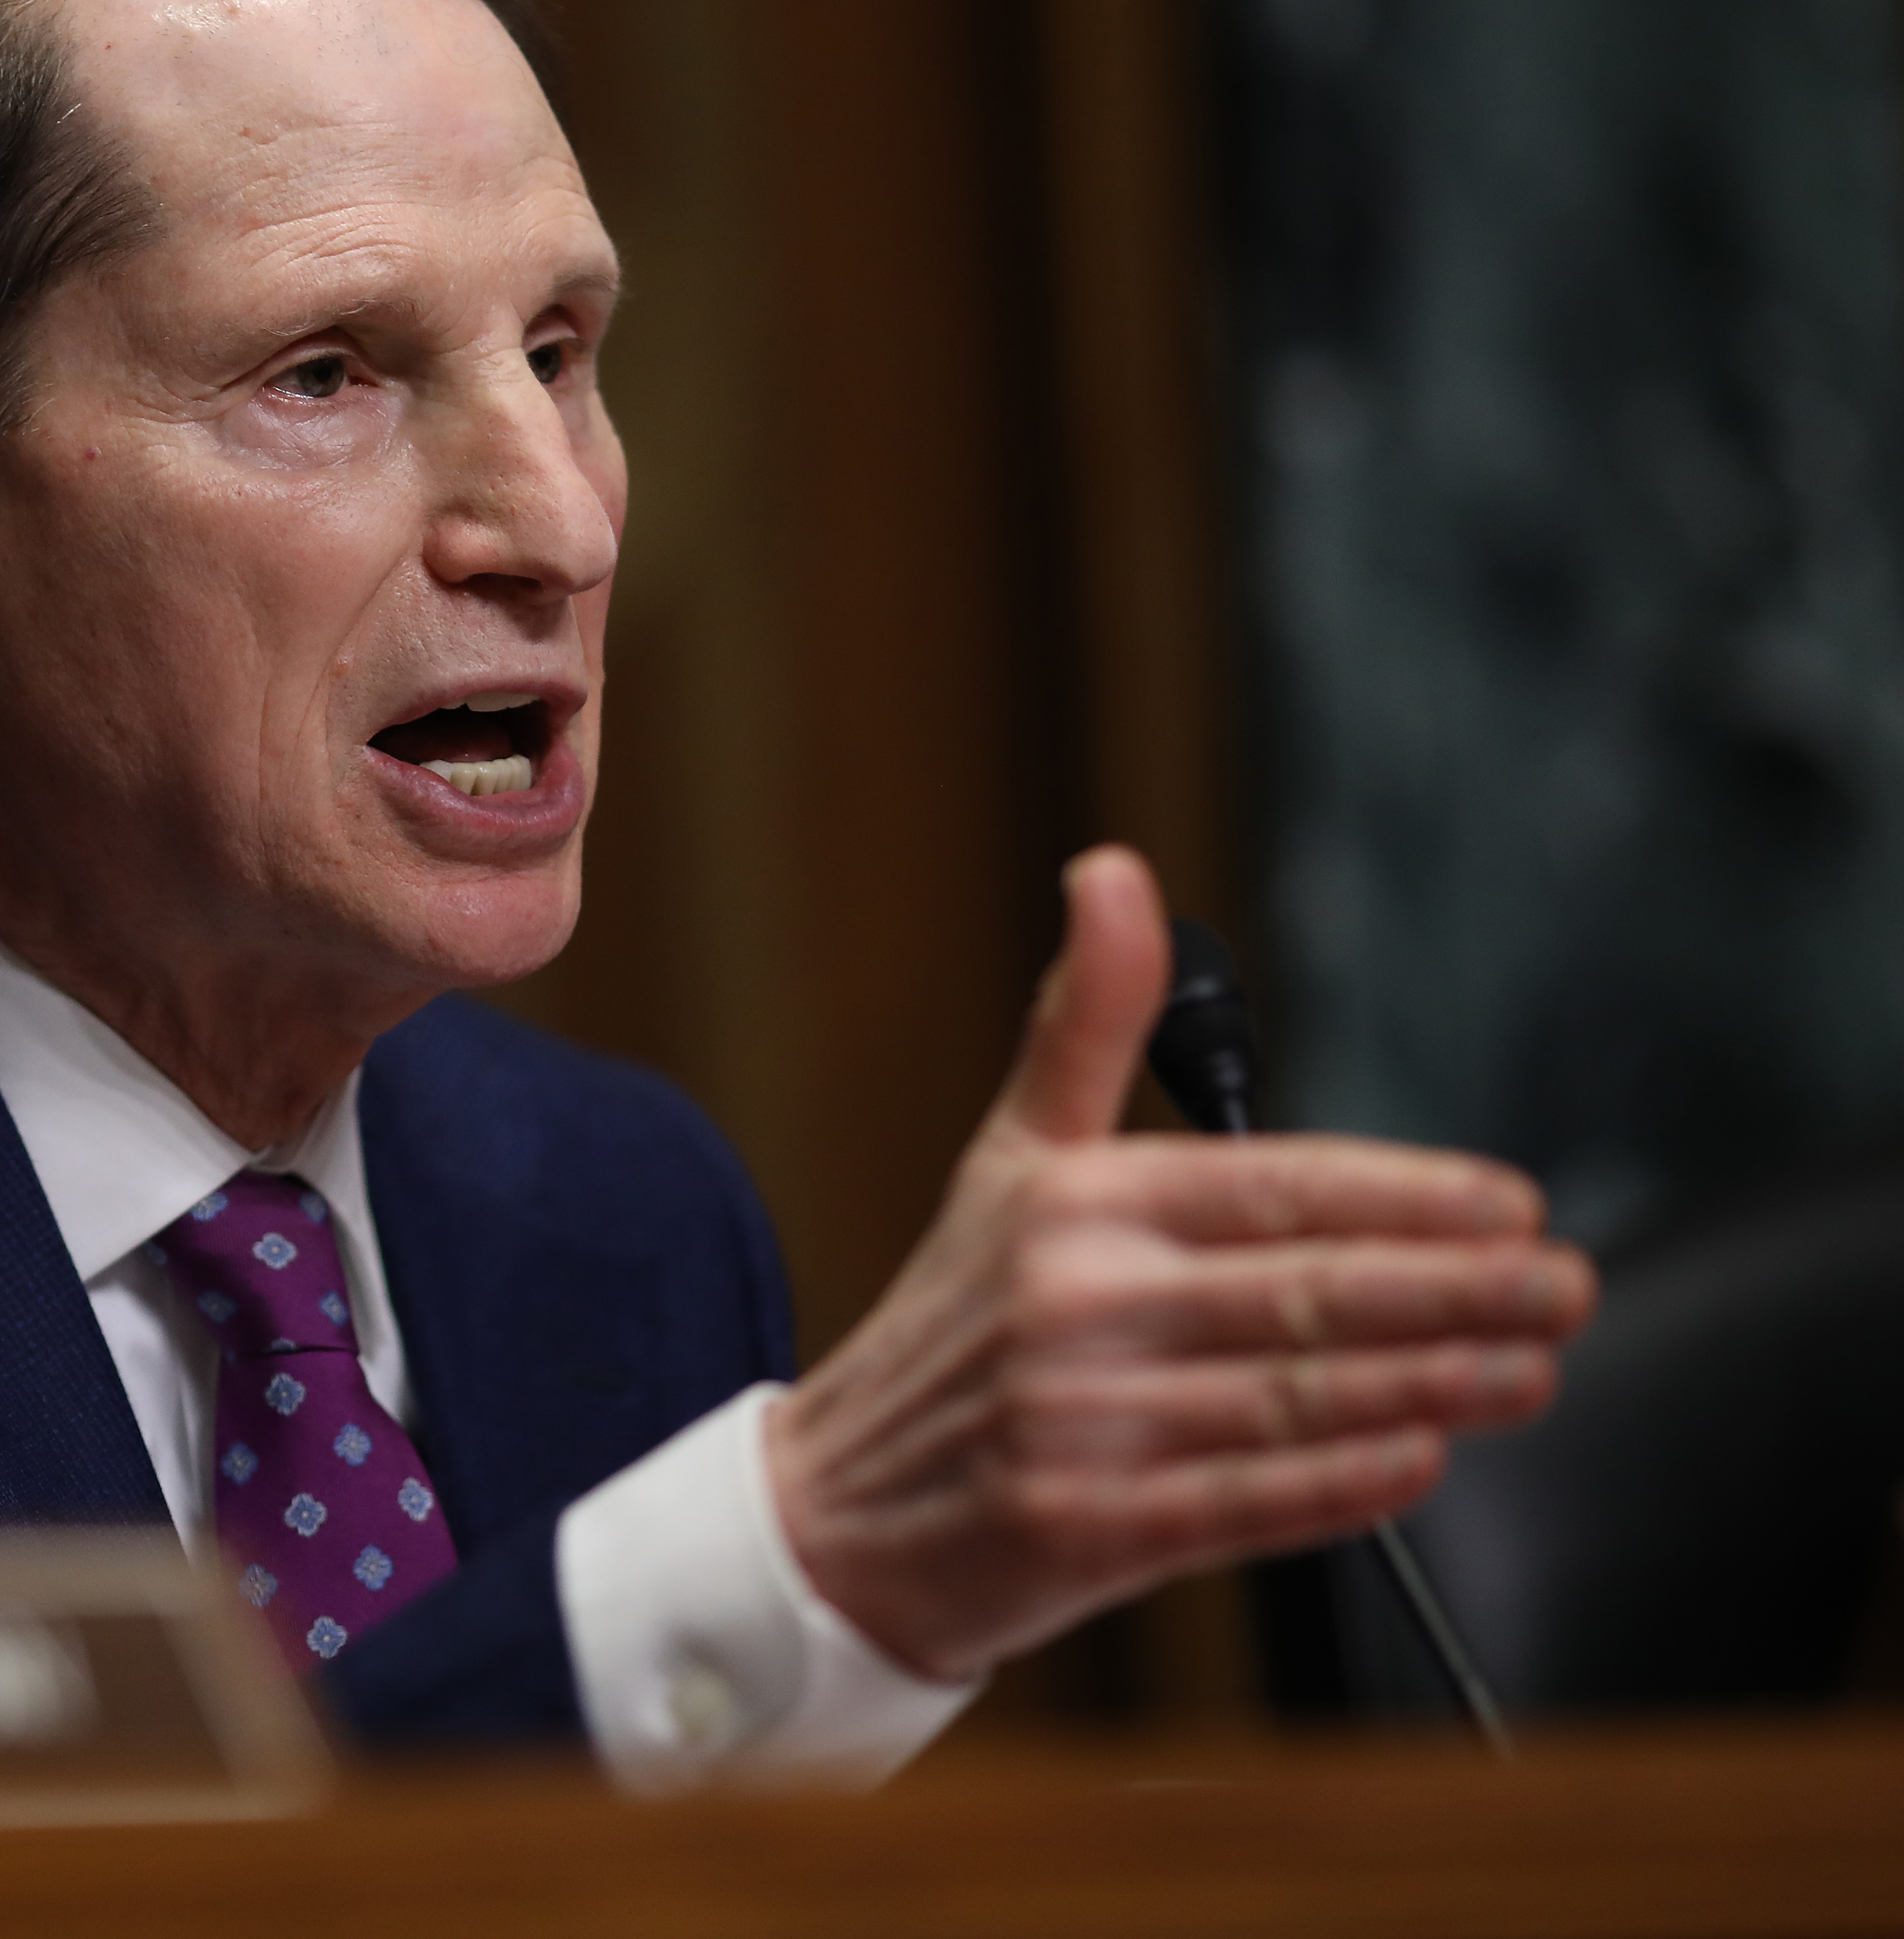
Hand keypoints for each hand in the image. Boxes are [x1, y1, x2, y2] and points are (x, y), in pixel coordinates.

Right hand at [764, 845, 1595, 1682]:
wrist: (836, 1508)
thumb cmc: (955, 1327)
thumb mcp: (1010, 1157)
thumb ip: (1085, 1021)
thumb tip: (1112, 872)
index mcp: (1073, 1202)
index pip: (1274, 1186)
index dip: (1409, 1195)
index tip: (1512, 1205)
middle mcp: (1076, 1302)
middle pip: (1309, 1291)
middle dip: (1462, 1290)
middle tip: (1563, 1285)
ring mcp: (1079, 1419)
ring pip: (1297, 1396)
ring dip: (1436, 1385)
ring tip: (1530, 1370)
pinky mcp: (1085, 1527)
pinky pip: (1246, 1502)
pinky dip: (1344, 1483)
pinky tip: (1422, 1459)